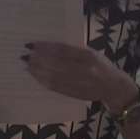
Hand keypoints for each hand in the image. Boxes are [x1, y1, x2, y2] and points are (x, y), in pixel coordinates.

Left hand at [22, 42, 137, 110]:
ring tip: (27, 66)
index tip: (32, 44)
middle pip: (56, 64)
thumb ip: (75, 49)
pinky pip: (56, 87)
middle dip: (38, 59)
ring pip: (54, 76)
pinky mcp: (75, 93)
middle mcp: (84, 70)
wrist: (114, 88)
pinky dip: (44, 82)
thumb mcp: (93, 53)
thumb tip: (51, 46)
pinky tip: (36, 77)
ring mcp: (80, 83)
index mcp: (89, 56)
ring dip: (38, 71)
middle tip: (25, 55)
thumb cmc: (102, 66)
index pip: (62, 50)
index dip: (45, 47)